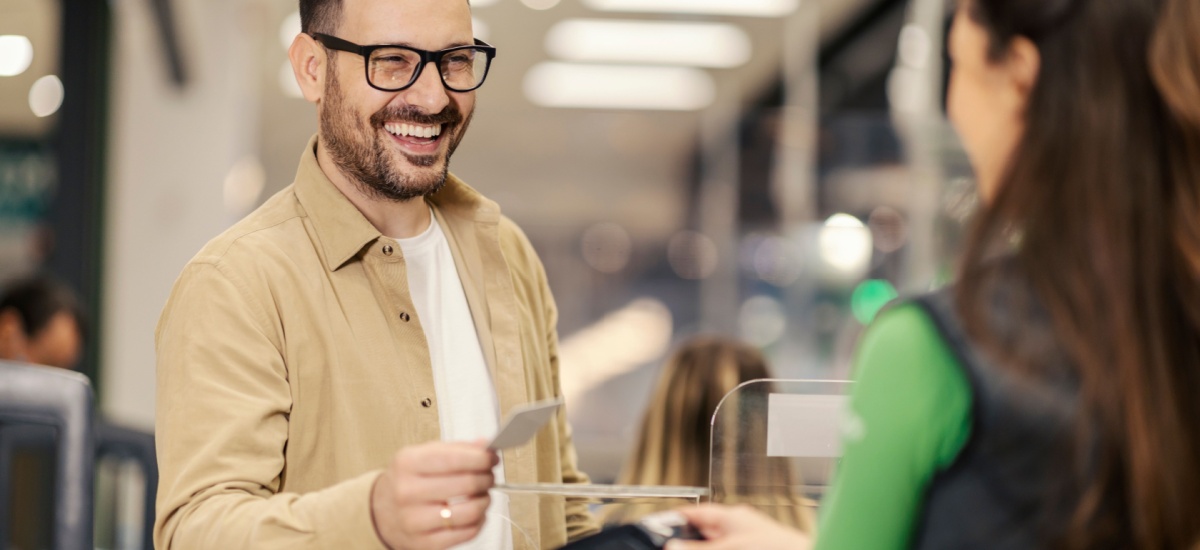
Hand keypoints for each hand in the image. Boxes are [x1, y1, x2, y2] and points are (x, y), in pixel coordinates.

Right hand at [370, 440, 498, 549]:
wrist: (381, 511)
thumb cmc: (408, 480)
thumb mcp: (424, 455)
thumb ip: (457, 449)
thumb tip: (486, 446)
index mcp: (407, 464)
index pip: (454, 459)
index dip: (481, 458)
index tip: (491, 458)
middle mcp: (407, 492)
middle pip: (467, 484)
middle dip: (486, 478)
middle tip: (488, 476)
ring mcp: (414, 521)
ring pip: (470, 511)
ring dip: (485, 501)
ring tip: (483, 495)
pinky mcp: (424, 543)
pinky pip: (467, 533)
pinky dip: (479, 521)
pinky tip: (475, 513)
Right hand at [665, 505, 812, 549]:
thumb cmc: (779, 546)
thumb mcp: (729, 547)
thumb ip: (700, 548)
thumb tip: (670, 546)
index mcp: (732, 516)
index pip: (695, 513)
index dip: (675, 521)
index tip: (658, 529)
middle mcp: (739, 528)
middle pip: (703, 533)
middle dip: (688, 541)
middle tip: (671, 547)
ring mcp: (748, 541)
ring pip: (716, 543)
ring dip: (703, 547)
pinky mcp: (755, 546)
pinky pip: (730, 546)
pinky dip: (718, 549)